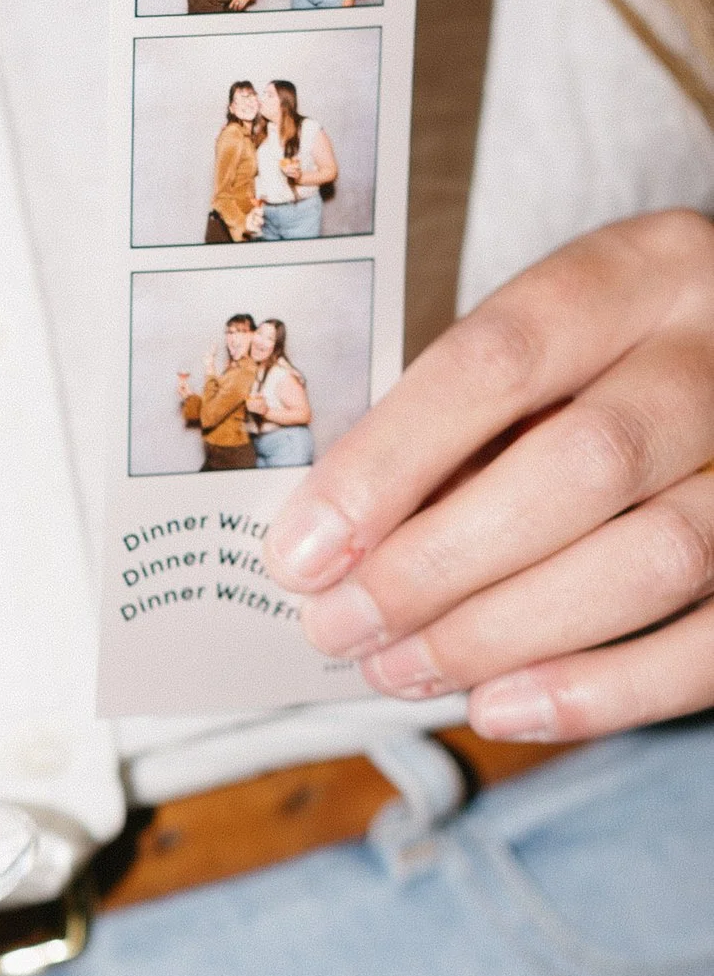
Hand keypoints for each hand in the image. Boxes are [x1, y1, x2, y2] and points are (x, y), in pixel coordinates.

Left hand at [263, 211, 713, 738]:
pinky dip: (603, 690)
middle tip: (340, 625)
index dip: (390, 462)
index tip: (303, 549)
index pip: (501, 357)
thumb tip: (333, 543)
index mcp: (643, 268)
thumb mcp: (542, 352)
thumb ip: (460, 425)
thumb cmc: (604, 370)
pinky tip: (502, 707)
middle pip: (586, 463)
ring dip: (506, 633)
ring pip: (658, 557)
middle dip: (438, 564)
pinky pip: (712, 643)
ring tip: (400, 670)